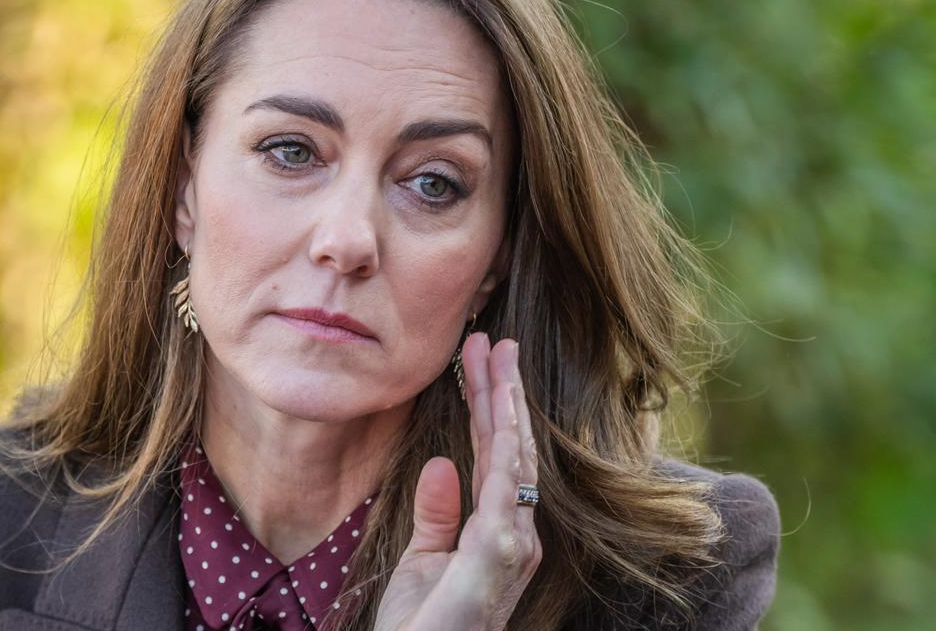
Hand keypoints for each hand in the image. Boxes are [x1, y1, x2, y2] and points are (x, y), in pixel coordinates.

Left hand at [373, 334, 540, 630]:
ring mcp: (513, 544)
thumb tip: (441, 463)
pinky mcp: (499, 554)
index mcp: (498, 531)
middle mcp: (516, 533)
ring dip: (505, 402)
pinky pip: (504, 484)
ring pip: (512, 455)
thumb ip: (437, 512)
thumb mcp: (423, 560)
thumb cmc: (423, 627)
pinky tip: (500, 406)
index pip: (495, 456)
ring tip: (495, 354)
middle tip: (492, 338)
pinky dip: (505, 442)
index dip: (489, 407)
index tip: (479, 361)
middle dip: (502, 391)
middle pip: (510, 447)